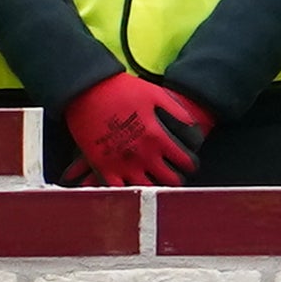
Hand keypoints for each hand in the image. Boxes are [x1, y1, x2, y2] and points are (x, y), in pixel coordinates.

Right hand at [61, 73, 208, 188]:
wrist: (87, 88)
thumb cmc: (122, 89)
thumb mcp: (155, 94)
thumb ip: (176, 111)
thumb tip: (193, 125)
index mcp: (156, 136)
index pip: (183, 160)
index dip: (190, 164)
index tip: (190, 165)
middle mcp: (141, 153)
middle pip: (168, 179)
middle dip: (175, 181)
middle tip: (176, 181)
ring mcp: (121, 162)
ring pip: (145, 189)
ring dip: (153, 190)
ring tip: (157, 189)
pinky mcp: (102, 165)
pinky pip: (116, 189)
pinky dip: (125, 193)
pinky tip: (131, 192)